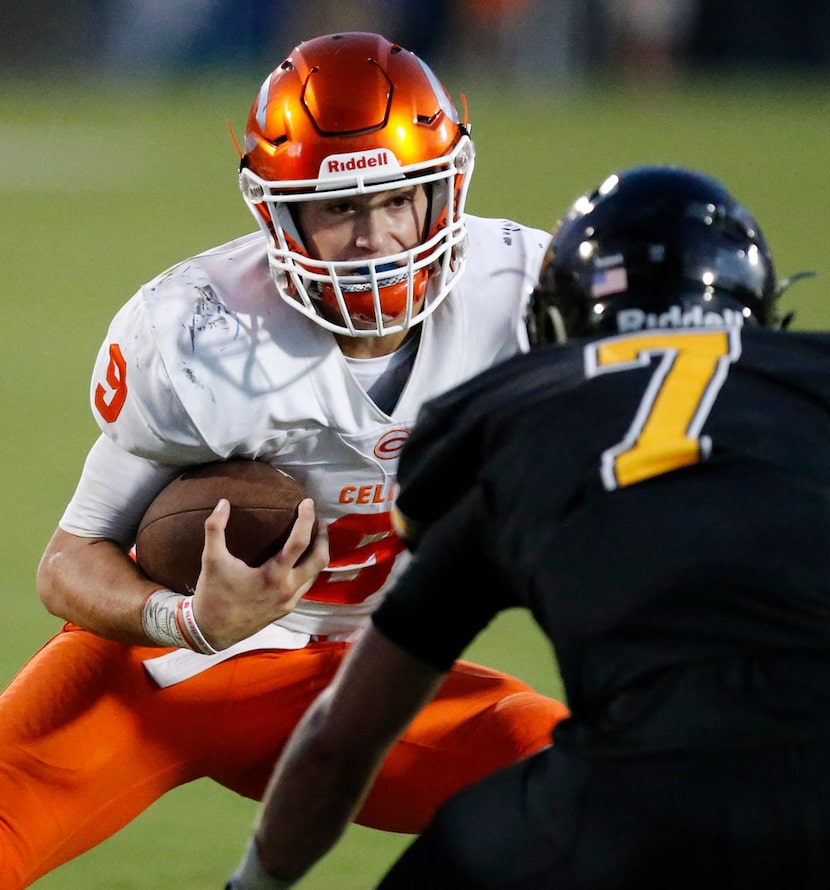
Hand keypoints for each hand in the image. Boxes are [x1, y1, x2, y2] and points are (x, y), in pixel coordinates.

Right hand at [192, 497, 327, 649]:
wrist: (211, 632)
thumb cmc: (212, 595)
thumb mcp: (211, 560)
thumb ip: (215, 528)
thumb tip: (223, 502)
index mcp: (273, 576)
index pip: (299, 542)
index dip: (306, 519)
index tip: (308, 503)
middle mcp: (287, 590)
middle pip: (319, 560)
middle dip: (323, 538)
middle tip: (319, 520)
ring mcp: (289, 602)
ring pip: (315, 575)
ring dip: (317, 554)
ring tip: (313, 537)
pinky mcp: (286, 610)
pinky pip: (305, 586)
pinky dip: (307, 570)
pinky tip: (298, 560)